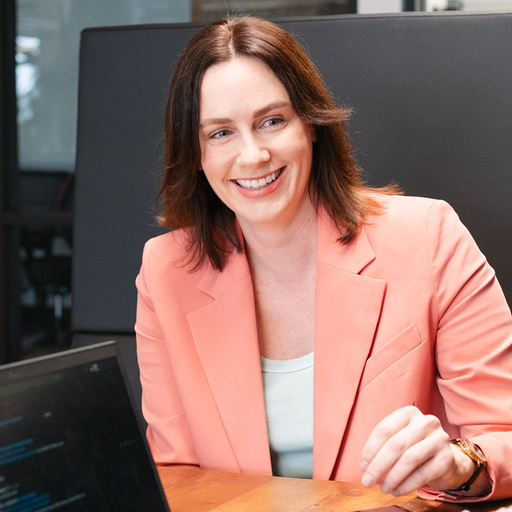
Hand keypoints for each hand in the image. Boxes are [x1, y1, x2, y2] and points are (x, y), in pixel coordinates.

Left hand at [359, 406, 475, 495]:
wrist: (446, 458)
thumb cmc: (414, 446)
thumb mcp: (398, 438)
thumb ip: (382, 446)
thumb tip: (365, 467)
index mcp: (408, 412)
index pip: (384, 429)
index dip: (370, 449)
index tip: (362, 466)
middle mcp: (426, 422)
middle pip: (396, 444)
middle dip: (378, 466)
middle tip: (367, 481)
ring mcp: (439, 439)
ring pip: (409, 459)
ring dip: (392, 477)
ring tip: (383, 488)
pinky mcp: (447, 458)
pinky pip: (422, 474)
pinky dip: (406, 485)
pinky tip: (396, 491)